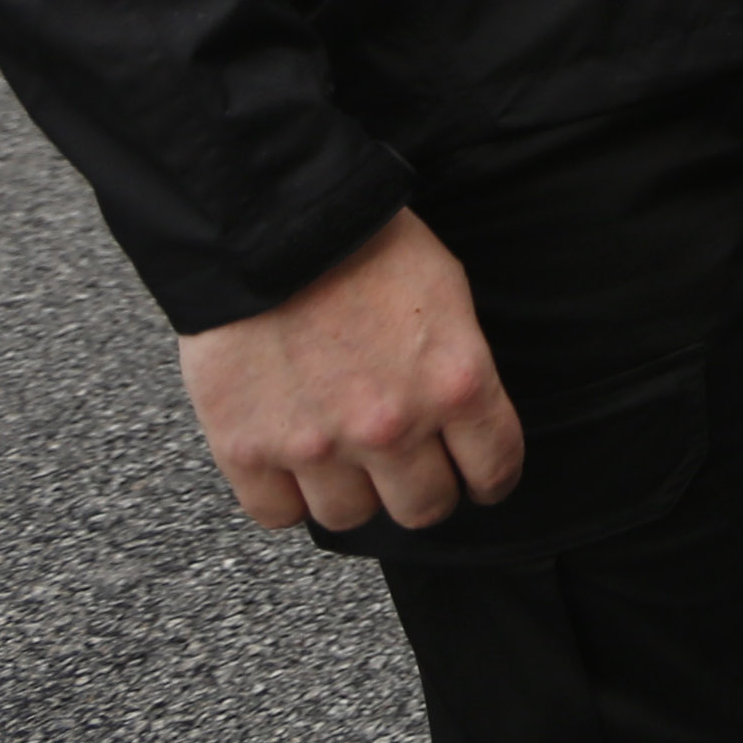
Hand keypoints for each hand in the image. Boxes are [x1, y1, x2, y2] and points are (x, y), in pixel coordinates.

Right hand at [179, 209, 521, 533]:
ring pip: (350, 518)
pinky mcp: (247, 449)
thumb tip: (463, 422)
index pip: (494, 468)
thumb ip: (457, 368)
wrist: (268, 224)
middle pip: (423, 508)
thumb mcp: (447, 295)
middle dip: (423, 491)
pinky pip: (277, 514)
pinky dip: (285, 497)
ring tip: (344, 459)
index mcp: (454, 382)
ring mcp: (316, 444)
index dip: (490, 478)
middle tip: (409, 470)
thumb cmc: (364, 246)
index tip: (480, 478)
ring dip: (352, 493)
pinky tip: (292, 466)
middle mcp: (391, 426)